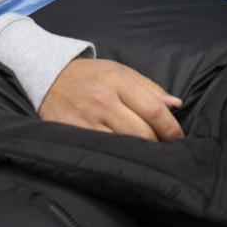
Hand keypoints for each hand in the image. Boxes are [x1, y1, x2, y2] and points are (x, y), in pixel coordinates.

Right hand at [39, 58, 183, 141]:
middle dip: (157, 142)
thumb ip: (149, 88)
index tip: (178, 137)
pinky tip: (122, 155)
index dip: (170, 128)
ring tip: (145, 152)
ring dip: (138, 152)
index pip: (153, 109)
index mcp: (118, 80)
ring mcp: (86, 119)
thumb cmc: (91, 75)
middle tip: (162, 147)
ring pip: (123, 145)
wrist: (49, 76)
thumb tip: (176, 105)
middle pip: (141, 132)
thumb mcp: (120, 71)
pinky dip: (116, 155)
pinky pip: (102, 150)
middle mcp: (102, 100)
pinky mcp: (73, 133)